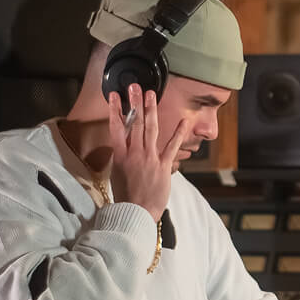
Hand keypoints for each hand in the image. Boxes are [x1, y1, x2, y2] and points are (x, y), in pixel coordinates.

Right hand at [108, 84, 192, 218]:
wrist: (136, 212)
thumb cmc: (126, 195)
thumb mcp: (117, 173)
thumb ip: (120, 156)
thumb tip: (122, 145)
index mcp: (120, 155)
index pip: (116, 127)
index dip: (115, 110)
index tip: (115, 96)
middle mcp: (134, 153)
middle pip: (135, 123)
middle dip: (135, 103)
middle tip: (135, 87)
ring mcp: (149, 158)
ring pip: (150, 129)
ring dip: (151, 110)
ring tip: (151, 94)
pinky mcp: (163, 166)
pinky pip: (172, 146)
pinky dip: (178, 133)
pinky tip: (184, 120)